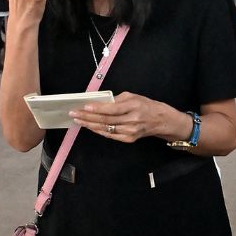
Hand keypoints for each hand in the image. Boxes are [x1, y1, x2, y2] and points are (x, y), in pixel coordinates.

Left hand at [69, 92, 185, 143]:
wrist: (161, 121)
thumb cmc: (146, 105)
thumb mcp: (134, 96)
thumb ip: (117, 99)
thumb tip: (99, 102)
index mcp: (133, 106)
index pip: (112, 109)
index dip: (97, 108)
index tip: (84, 106)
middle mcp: (132, 120)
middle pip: (106, 120)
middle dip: (88, 117)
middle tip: (74, 114)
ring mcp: (130, 131)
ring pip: (106, 129)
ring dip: (90, 124)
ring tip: (78, 120)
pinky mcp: (129, 139)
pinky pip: (110, 135)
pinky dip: (98, 131)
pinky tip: (90, 126)